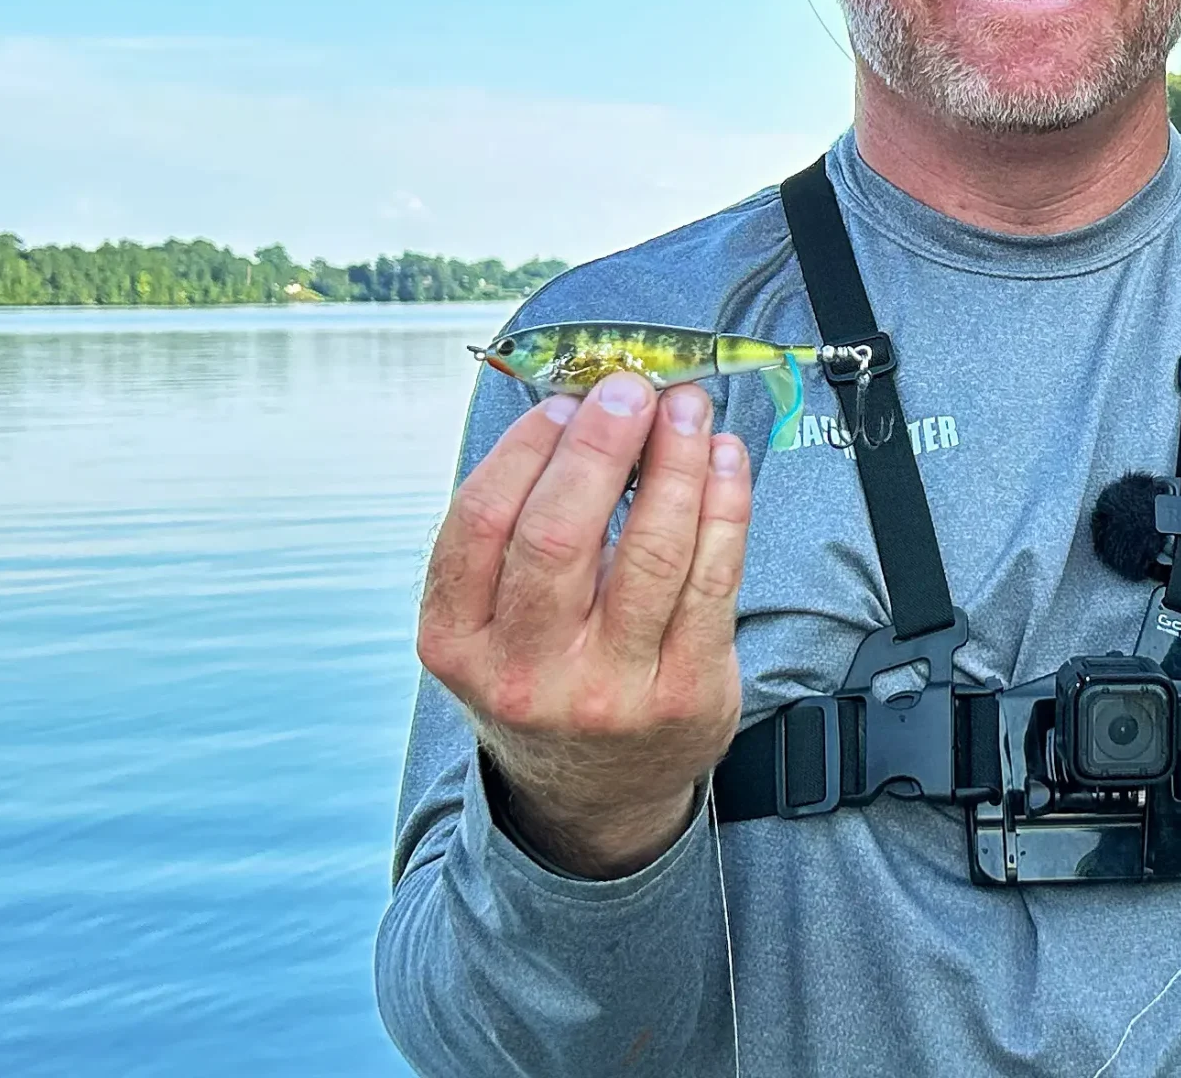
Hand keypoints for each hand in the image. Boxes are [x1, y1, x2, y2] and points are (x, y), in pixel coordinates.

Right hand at [417, 371, 751, 878]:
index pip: (480, 525)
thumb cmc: (543, 673)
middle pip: (560, 535)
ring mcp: (609, 691)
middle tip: (632, 389)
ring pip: (649, 553)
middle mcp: (525, 674)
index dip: (527, 450)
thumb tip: (580, 408)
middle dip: (602, 446)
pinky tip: (723, 462)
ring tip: (687, 411)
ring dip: (675, 463)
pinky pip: (713, 581)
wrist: (596, 790)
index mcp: (455, 642)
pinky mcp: (686, 693)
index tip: (566, 402)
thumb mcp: (491, 623)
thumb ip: (515, 531)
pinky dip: (724, 507)